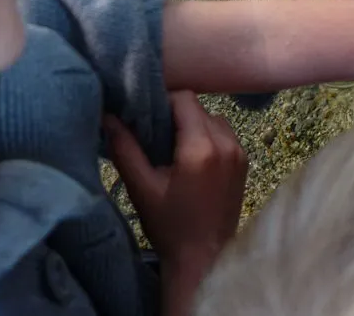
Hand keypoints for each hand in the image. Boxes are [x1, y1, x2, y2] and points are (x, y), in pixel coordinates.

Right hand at [103, 90, 248, 270]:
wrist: (204, 256)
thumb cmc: (169, 225)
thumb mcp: (141, 187)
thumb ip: (125, 148)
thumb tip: (109, 116)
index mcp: (201, 147)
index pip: (185, 99)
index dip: (163, 102)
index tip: (146, 117)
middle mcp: (227, 143)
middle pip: (199, 107)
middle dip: (175, 115)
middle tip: (154, 134)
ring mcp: (240, 151)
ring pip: (213, 118)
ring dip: (193, 125)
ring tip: (172, 148)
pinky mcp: (244, 161)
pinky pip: (225, 134)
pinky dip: (208, 137)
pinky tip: (191, 158)